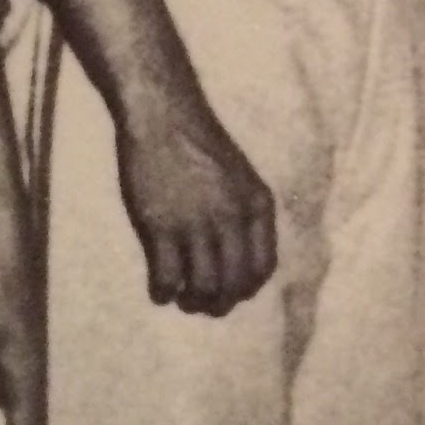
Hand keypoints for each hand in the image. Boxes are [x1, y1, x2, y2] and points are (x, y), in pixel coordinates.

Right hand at [113, 89, 275, 314]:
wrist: (166, 118)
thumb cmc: (201, 145)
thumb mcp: (241, 179)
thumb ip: (246, 214)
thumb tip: (242, 257)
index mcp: (257, 206)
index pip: (263, 266)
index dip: (248, 288)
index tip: (234, 293)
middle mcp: (232, 220)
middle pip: (234, 283)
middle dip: (220, 303)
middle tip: (205, 306)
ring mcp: (196, 225)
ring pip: (202, 286)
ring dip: (193, 302)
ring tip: (183, 300)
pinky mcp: (160, 226)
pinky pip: (166, 276)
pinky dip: (164, 292)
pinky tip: (160, 291)